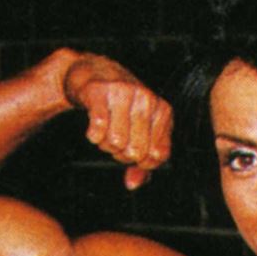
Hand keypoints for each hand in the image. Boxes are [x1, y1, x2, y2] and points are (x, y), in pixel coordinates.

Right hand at [63, 55, 172, 189]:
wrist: (94, 72)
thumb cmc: (122, 108)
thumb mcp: (141, 133)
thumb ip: (143, 164)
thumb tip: (132, 184)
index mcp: (163, 111)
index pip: (158, 156)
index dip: (142, 162)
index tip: (133, 152)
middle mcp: (147, 100)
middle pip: (135, 152)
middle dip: (122, 154)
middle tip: (117, 141)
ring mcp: (124, 93)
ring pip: (115, 143)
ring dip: (105, 144)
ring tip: (105, 131)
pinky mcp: (100, 92)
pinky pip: (98, 130)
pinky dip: (93, 136)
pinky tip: (94, 127)